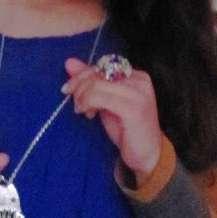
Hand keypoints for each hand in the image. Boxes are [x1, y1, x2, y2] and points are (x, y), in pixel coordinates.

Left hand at [61, 58, 162, 179]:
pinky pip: (101, 98)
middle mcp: (140, 81)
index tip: (69, 89)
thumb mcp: (106, 102)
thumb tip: (69, 62)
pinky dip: (88, 103)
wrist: (147, 155)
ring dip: (83, 97)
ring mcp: (138, 94)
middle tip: (74, 102)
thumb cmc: (127, 130)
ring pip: (98, 84)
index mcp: (136, 76)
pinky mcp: (133, 109)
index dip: (82, 74)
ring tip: (81, 110)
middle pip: (99, 72)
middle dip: (79, 85)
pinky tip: (88, 114)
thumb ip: (91, 82)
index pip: (103, 65)